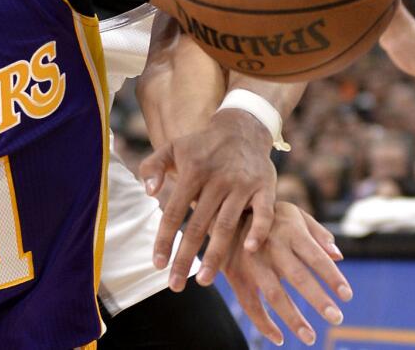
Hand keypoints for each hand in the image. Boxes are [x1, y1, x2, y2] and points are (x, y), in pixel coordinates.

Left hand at [139, 109, 275, 291]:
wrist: (243, 127)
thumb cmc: (201, 145)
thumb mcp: (172, 148)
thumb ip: (152, 167)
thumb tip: (148, 192)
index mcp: (192, 171)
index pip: (173, 212)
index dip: (165, 240)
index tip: (157, 265)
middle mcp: (217, 180)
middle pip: (198, 226)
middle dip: (186, 258)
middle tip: (176, 286)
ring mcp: (243, 185)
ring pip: (227, 225)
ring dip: (216, 255)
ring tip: (204, 282)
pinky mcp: (266, 187)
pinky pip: (264, 213)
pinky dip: (259, 231)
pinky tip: (249, 251)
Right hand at [222, 202, 351, 346]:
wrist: (223, 211)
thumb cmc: (267, 214)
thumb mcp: (293, 213)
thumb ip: (317, 232)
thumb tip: (338, 256)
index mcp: (290, 231)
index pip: (316, 257)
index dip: (332, 276)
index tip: (347, 296)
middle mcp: (271, 247)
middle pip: (297, 276)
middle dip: (317, 299)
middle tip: (337, 318)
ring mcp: (251, 262)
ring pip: (273, 294)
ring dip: (292, 318)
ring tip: (310, 338)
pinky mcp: (235, 274)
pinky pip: (249, 303)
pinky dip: (263, 323)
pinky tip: (279, 338)